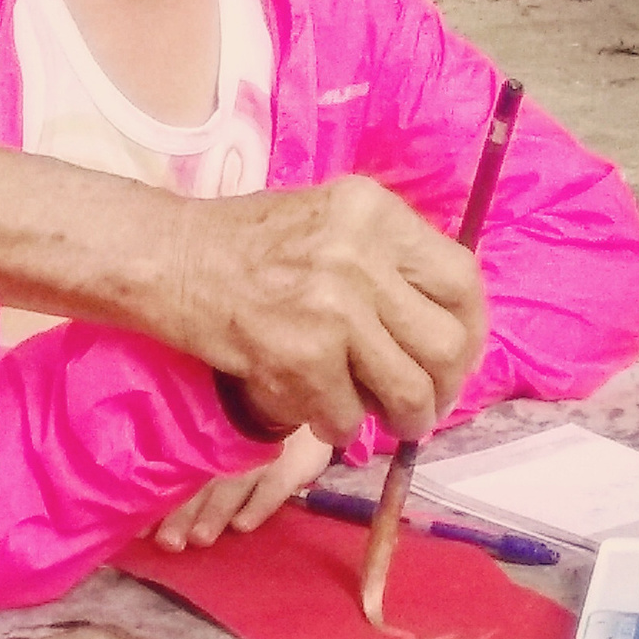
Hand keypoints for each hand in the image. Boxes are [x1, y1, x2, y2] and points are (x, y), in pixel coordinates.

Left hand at [150, 427, 331, 549]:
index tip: (139, 531)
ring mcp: (259, 459)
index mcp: (205, 447)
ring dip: (215, 513)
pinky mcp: (291, 467)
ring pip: (232, 488)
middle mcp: (228, 454)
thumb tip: (153, 500)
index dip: (159, 503)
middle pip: (200, 488)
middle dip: (183, 516)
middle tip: (168, 542)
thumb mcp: (223, 434)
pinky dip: (258, 506)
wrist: (305, 399)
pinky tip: (242, 526)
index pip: (178, 477)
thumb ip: (194, 457)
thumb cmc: (253, 425)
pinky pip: (273, 487)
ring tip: (200, 538)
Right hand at [168, 174, 488, 443]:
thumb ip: (387, 259)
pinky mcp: (299, 356)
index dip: (471, 330)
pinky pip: (346, 416)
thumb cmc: (246, 242)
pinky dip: (337, 426)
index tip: (456, 358)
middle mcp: (361, 254)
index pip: (462, 280)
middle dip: (444, 389)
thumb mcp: (330, 220)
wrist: (168, 259)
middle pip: (447, 343)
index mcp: (375, 212)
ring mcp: (332, 307)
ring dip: (402, 419)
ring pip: (407, 390)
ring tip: (383, 419)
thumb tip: (445, 327)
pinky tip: (319, 411)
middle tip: (424, 404)